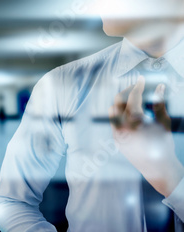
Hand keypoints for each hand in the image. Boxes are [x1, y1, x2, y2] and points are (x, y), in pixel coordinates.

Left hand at [109, 76, 183, 196]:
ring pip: (113, 111)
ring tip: (133, 99)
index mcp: (136, 120)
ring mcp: (117, 133)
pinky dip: (120, 114)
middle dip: (127, 91)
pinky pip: (114, 121)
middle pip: (118, 100)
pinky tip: (131, 113)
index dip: (137, 85)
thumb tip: (160, 86)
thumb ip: (160, 103)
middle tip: (136, 87)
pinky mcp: (115, 139)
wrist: (157, 167)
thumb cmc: (163, 143)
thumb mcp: (164, 122)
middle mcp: (122, 126)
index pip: (133, 97)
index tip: (140, 78)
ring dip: (121, 103)